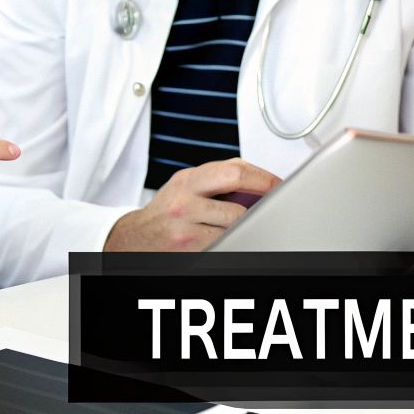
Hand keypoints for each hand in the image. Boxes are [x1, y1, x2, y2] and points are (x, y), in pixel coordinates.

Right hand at [104, 158, 278, 250]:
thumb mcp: (186, 187)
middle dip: (261, 190)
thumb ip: (216, 179)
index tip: (277, 183)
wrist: (135, 239)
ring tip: (239, 223)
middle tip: (275, 198)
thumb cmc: (167, 212)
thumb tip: (256, 179)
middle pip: (235, 183)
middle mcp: (186, 197)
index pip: (233, 168)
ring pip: (236, 219)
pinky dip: (231, 238)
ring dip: (245, 222)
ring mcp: (187, 222)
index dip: (262, 175)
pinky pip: (225, 240)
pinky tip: (225, 236)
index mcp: (188, 179)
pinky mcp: (189, 244)